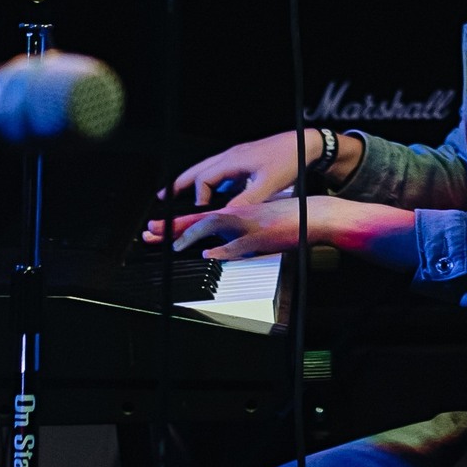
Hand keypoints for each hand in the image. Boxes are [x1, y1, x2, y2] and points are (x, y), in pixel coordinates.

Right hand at [146, 129, 353, 218]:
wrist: (305, 143)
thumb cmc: (289, 160)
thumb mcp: (268, 184)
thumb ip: (248, 200)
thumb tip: (228, 215)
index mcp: (233, 160)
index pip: (204, 179)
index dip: (199, 197)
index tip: (201, 213)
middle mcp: (231, 156)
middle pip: (198, 169)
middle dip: (180, 183)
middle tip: (162, 196)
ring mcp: (237, 157)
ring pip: (208, 168)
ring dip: (193, 180)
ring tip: (178, 191)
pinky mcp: (245, 159)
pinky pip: (220, 170)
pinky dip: (210, 180)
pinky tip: (213, 191)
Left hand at [164, 196, 340, 259]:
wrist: (316, 214)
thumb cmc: (290, 218)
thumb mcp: (260, 219)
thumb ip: (239, 229)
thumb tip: (219, 244)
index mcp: (238, 211)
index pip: (201, 215)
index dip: (178, 223)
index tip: (158, 228)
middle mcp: (239, 215)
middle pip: (199, 219)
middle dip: (173, 228)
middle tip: (151, 233)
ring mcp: (249, 226)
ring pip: (213, 225)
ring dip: (191, 235)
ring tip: (174, 245)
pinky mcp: (261, 238)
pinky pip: (237, 246)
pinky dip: (222, 251)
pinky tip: (209, 255)